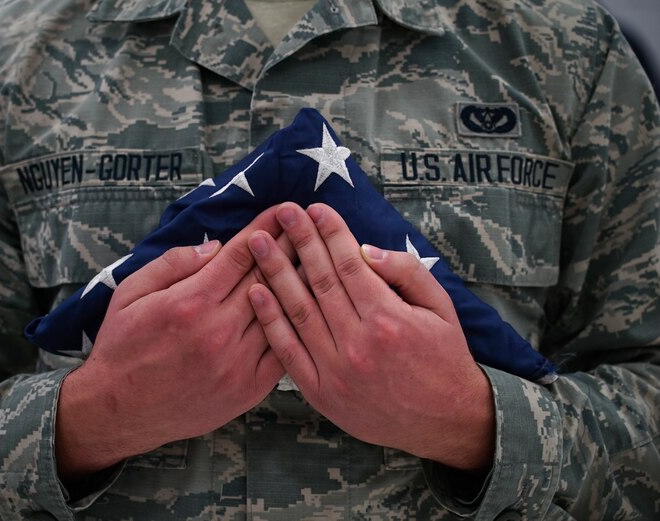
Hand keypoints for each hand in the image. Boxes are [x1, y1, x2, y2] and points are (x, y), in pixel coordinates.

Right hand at [56, 207, 289, 481]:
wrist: (120, 411)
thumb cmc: (122, 347)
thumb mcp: (130, 293)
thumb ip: (173, 264)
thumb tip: (215, 246)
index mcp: (191, 301)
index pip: (240, 254)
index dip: (264, 228)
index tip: (281, 211)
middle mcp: (219, 330)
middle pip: (267, 278)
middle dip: (289, 247)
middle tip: (308, 224)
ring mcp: (238, 362)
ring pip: (282, 313)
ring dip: (300, 283)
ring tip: (319, 259)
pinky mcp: (248, 388)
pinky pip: (282, 351)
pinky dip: (297, 327)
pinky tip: (309, 309)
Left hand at [246, 203, 494, 471]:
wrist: (444, 421)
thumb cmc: (444, 358)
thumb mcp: (441, 307)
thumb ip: (406, 273)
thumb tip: (366, 249)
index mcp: (388, 318)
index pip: (348, 264)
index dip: (330, 233)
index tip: (315, 209)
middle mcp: (358, 343)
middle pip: (319, 280)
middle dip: (299, 241)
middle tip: (282, 212)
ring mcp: (335, 370)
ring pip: (297, 310)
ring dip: (275, 272)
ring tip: (258, 242)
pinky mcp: (320, 391)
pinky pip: (287, 350)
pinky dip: (270, 320)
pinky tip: (256, 292)